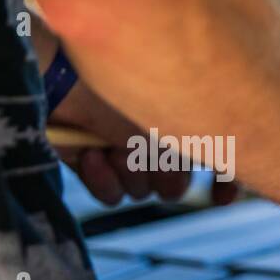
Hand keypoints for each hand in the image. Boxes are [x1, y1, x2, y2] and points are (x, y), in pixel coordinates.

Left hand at [49, 77, 237, 205]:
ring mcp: (119, 150)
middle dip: (162, 176)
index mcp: (178, 115)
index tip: (221, 199)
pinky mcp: (90, 162)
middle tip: (147, 154)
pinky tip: (93, 155)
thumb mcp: (168, 124)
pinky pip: (111, 196)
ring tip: (111, 146)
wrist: (55, 80)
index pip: (214, 157)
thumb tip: (220, 197)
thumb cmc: (118, 92)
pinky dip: (103, 180)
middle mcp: (151, 134)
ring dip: (128, 173)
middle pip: (174, 185)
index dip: (224, 183)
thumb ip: (200, 157)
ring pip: (142, 191)